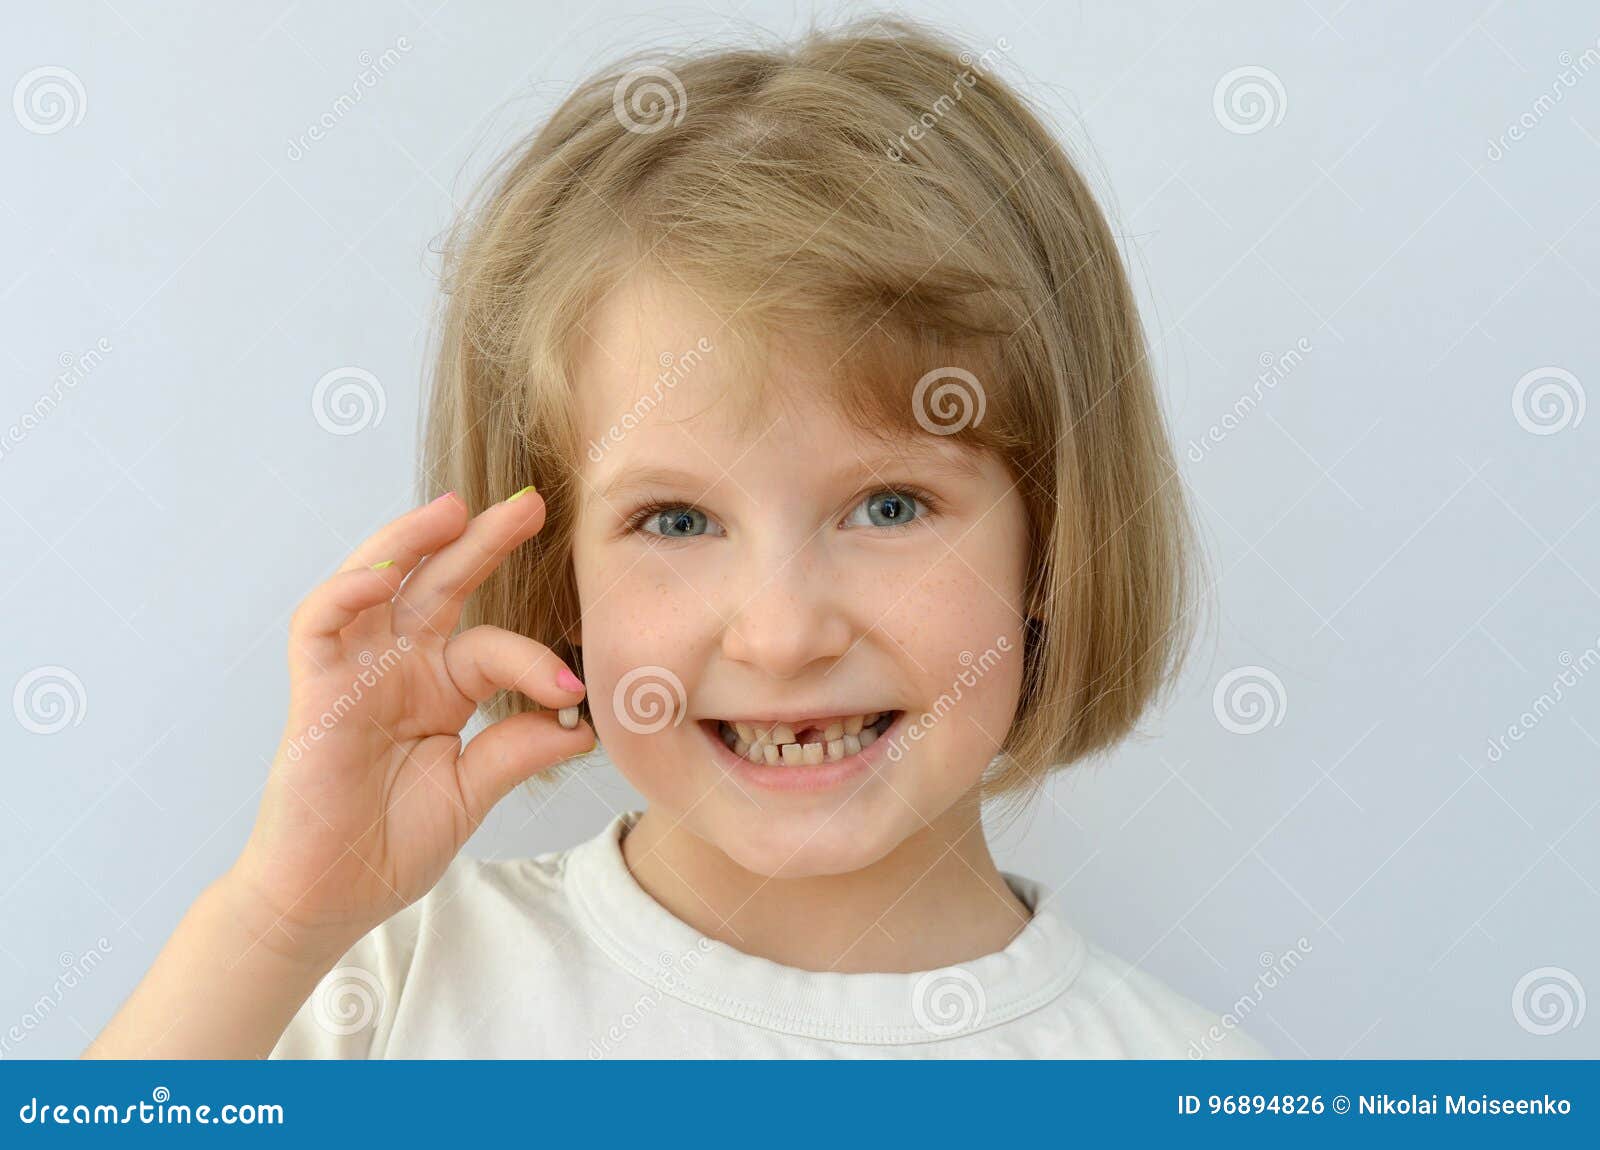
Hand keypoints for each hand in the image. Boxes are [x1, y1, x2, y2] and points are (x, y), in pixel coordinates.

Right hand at [228, 487, 592, 960]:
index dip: (534, 660)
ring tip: (455, 510)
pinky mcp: (314, 692)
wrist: (329, 899)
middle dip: (482, 541)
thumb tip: (582, 720)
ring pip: (376, 583)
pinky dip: (346, 595)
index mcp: (439, 687)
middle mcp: (397, 667)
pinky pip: (319, 625)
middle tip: (530, 504)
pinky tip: (383, 578)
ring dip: (411, 542)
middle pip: (440, 585)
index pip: (491, 646)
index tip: (577, 684)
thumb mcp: (472, 790)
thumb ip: (518, 748)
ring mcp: (354, 674)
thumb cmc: (389, 845)